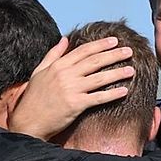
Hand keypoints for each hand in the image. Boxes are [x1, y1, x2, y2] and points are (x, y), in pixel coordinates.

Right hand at [8, 36, 134, 139]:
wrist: (28, 121)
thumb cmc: (34, 98)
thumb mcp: (39, 71)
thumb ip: (53, 54)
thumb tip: (65, 39)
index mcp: (58, 65)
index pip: (84, 51)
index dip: (100, 45)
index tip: (114, 40)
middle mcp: (66, 75)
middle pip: (95, 61)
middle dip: (114, 55)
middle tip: (128, 51)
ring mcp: (72, 89)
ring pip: (100, 78)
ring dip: (117, 73)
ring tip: (131, 69)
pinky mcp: (76, 105)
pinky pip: (98, 98)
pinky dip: (112, 94)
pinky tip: (124, 91)